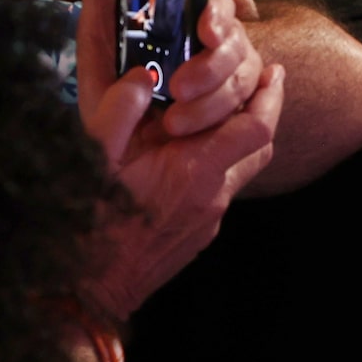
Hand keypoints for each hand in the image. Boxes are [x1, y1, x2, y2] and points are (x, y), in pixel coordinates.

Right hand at [73, 0, 280, 318]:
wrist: (91, 291)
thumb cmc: (90, 224)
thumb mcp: (96, 158)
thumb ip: (121, 109)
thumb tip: (143, 76)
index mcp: (194, 171)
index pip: (256, 129)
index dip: (270, 96)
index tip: (271, 70)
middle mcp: (212, 195)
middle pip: (261, 146)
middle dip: (267, 109)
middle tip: (265, 80)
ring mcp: (209, 218)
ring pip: (244, 168)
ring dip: (243, 137)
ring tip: (228, 109)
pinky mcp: (201, 233)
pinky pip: (224, 189)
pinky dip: (221, 163)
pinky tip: (195, 150)